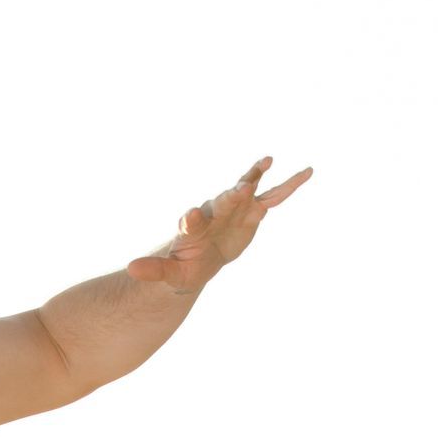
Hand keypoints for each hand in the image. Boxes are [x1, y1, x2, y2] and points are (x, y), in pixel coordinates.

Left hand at [126, 155, 312, 293]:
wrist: (200, 258)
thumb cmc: (183, 266)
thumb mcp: (169, 274)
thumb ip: (153, 271)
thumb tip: (131, 269)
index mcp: (193, 227)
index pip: (191, 222)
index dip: (191, 220)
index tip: (189, 218)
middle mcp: (215, 212)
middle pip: (223, 201)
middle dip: (232, 195)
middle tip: (241, 187)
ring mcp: (236, 210)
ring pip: (248, 191)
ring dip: (255, 178)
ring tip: (266, 161)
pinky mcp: (253, 214)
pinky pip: (273, 199)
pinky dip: (288, 186)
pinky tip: (307, 172)